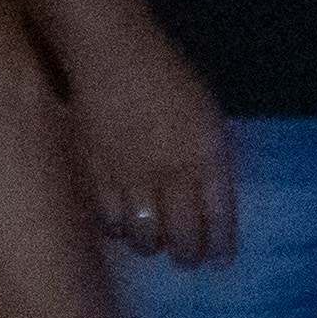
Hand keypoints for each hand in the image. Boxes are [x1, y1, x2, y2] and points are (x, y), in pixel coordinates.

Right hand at [66, 16, 236, 266]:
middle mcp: (171, 175)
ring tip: (156, 243)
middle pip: (182, 238)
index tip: (222, 261)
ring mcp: (130, 180)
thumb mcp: (207, 115)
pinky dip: (119, 230)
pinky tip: (123, 225)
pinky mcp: (95, 179)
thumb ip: (211, 159)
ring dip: (153, 245)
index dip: (221, 245)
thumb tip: (213, 197)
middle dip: (188, 254)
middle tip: (188, 260)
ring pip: (144, 238)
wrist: (112, 56)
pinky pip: (108, 223)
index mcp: (207, 156)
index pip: (219, 218)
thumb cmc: (168, 77)